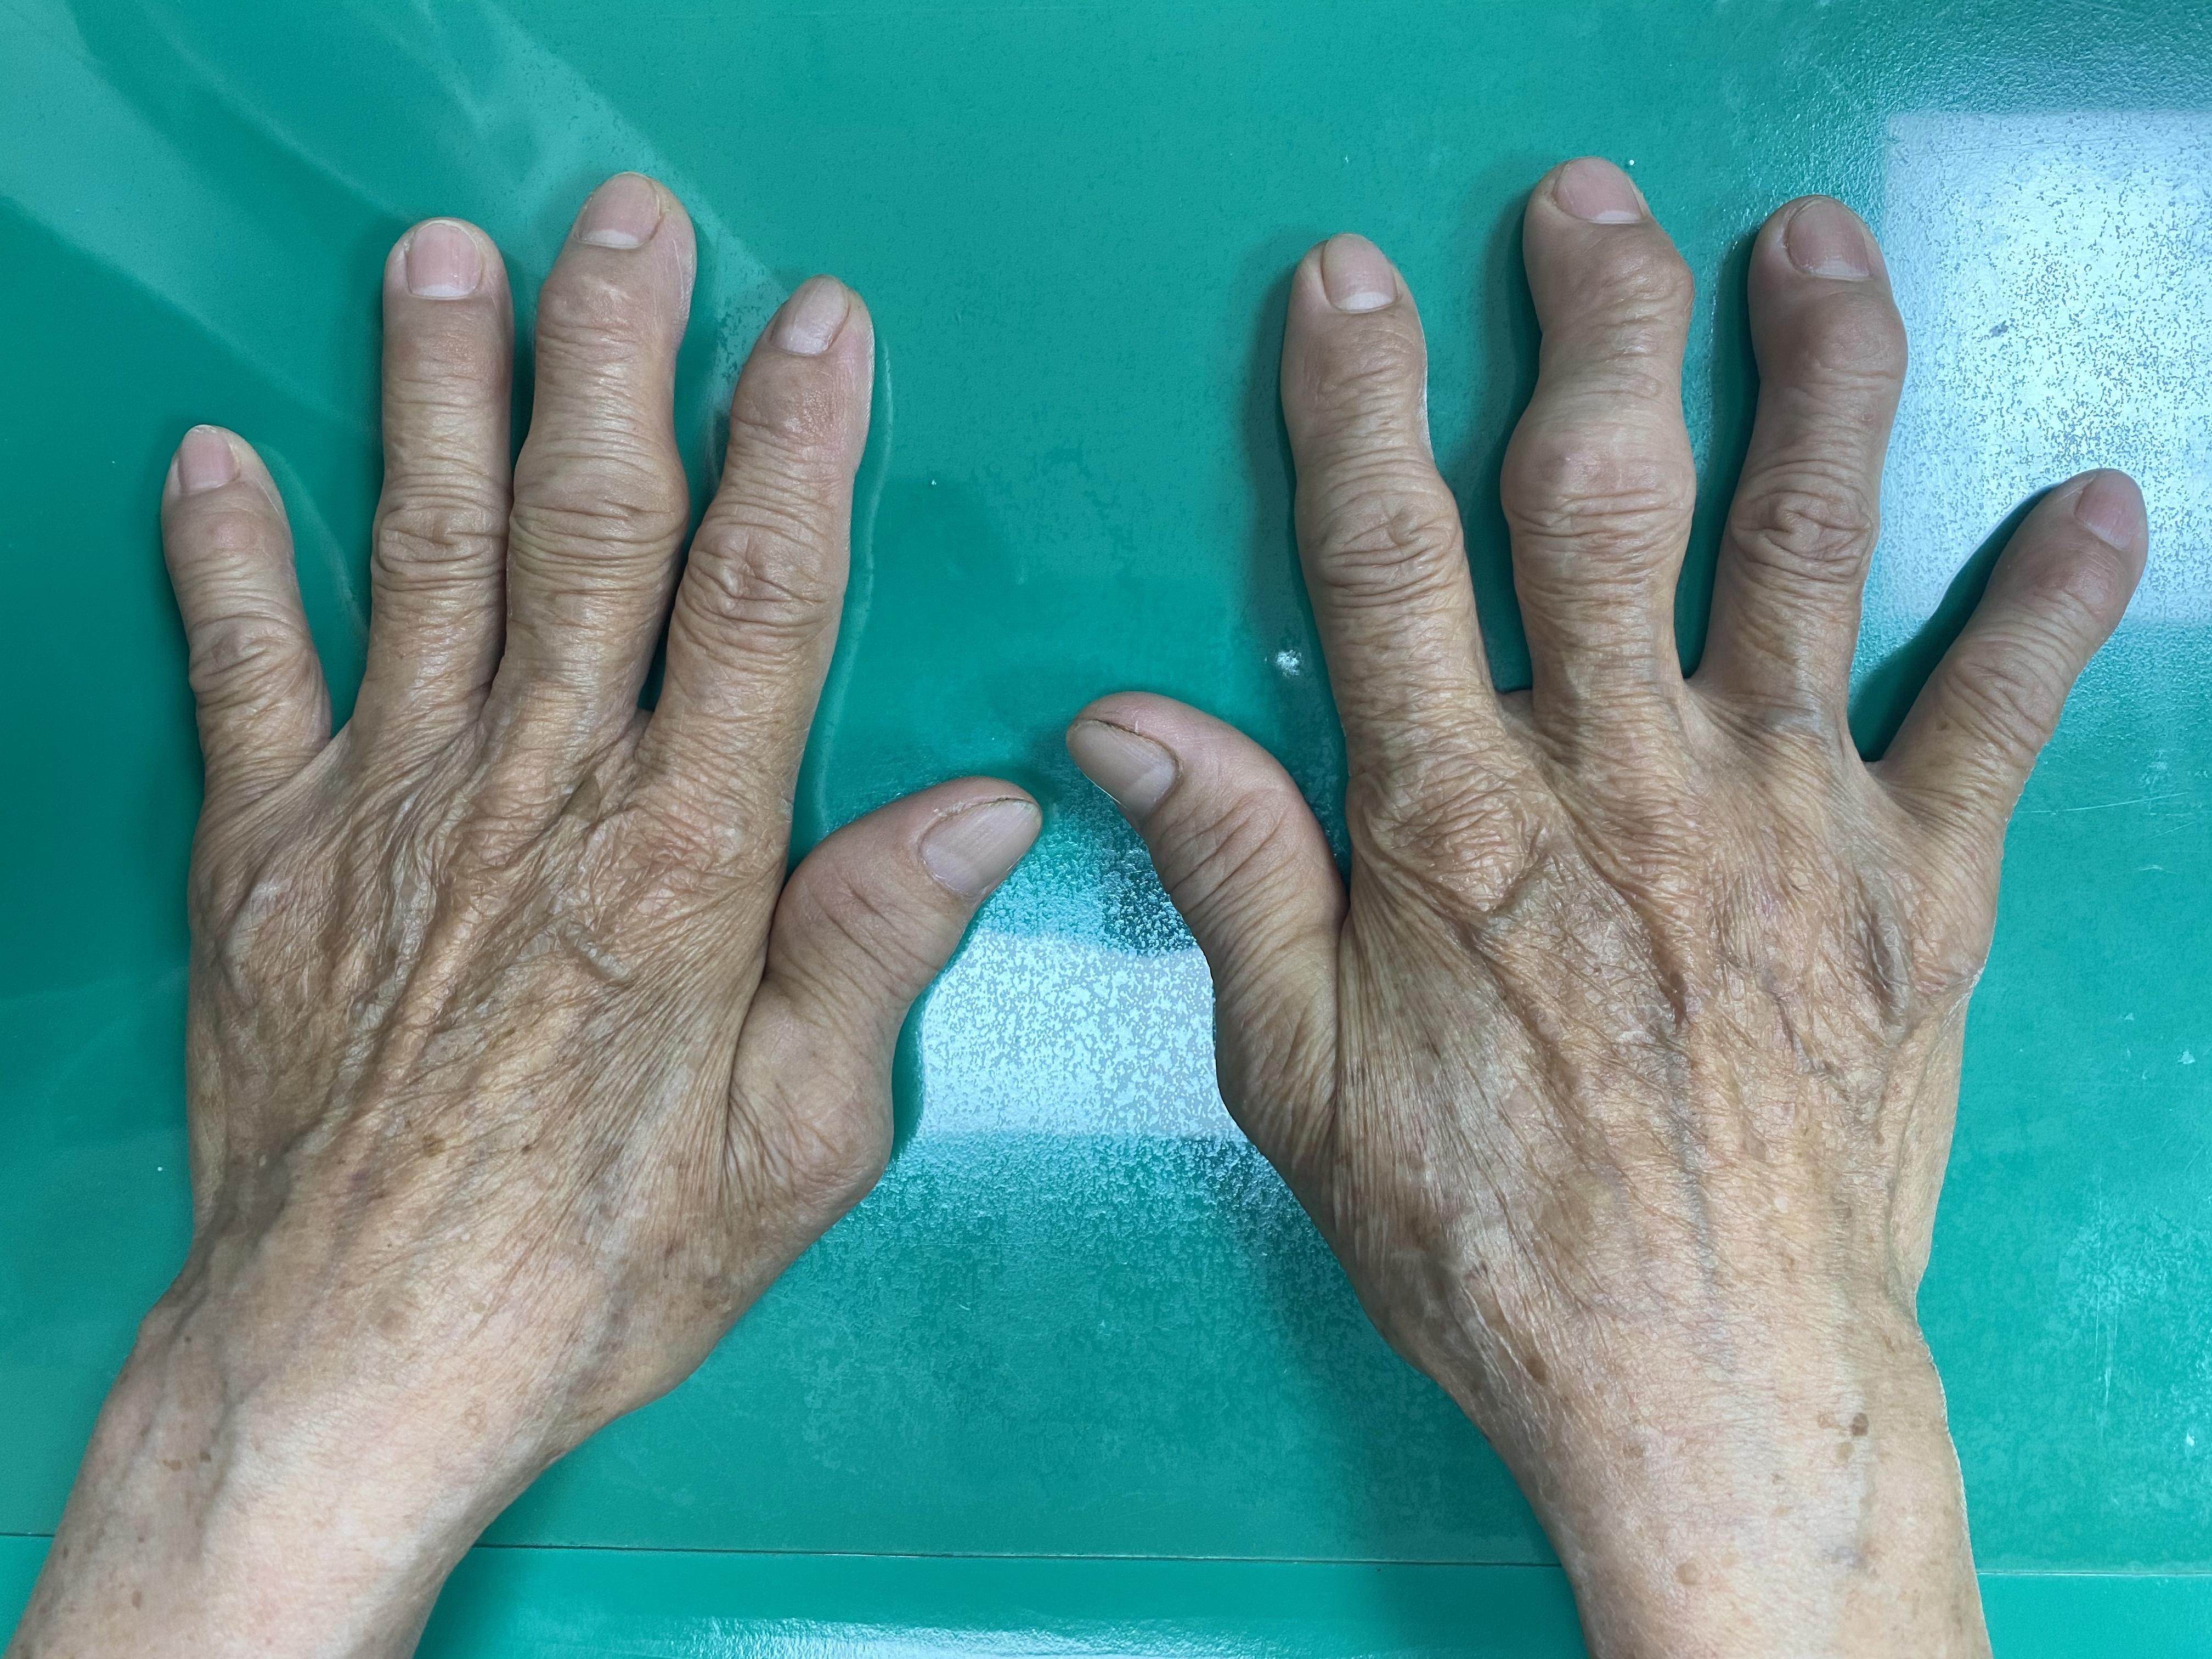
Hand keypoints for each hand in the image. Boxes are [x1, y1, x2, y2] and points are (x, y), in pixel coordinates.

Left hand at [12, 174, 1038, 1658]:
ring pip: (420, 553)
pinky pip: (241, 674)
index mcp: (685, 857)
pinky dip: (224, 560)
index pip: (759, 599)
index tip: (814, 321)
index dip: (794, 445)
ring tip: (446, 259)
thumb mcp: (799, 1145)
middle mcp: (536, 795)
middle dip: (613, 355)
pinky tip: (215, 457)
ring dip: (435, 392)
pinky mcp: (265, 856)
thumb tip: (985, 804)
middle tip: (623, 217)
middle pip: (584, 528)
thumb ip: (874, 951)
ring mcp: (386, 809)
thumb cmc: (599, 1260)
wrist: (361, 1359)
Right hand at [1069, 158, 2144, 1654]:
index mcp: (1455, 818)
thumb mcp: (1296, 1079)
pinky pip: (1992, 716)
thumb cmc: (1485, 1239)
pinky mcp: (1916, 889)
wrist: (1705, 1381)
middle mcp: (1625, 775)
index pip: (1386, 552)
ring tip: (1818, 245)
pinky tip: (2096, 498)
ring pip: (1805, 543)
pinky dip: (2047, 605)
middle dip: (1593, 322)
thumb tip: (1118, 719)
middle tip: (1588, 201)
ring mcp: (1787, 818)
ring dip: (1818, 375)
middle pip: (1606, 492)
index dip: (1358, 398)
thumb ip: (1229, 875)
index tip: (1349, 276)